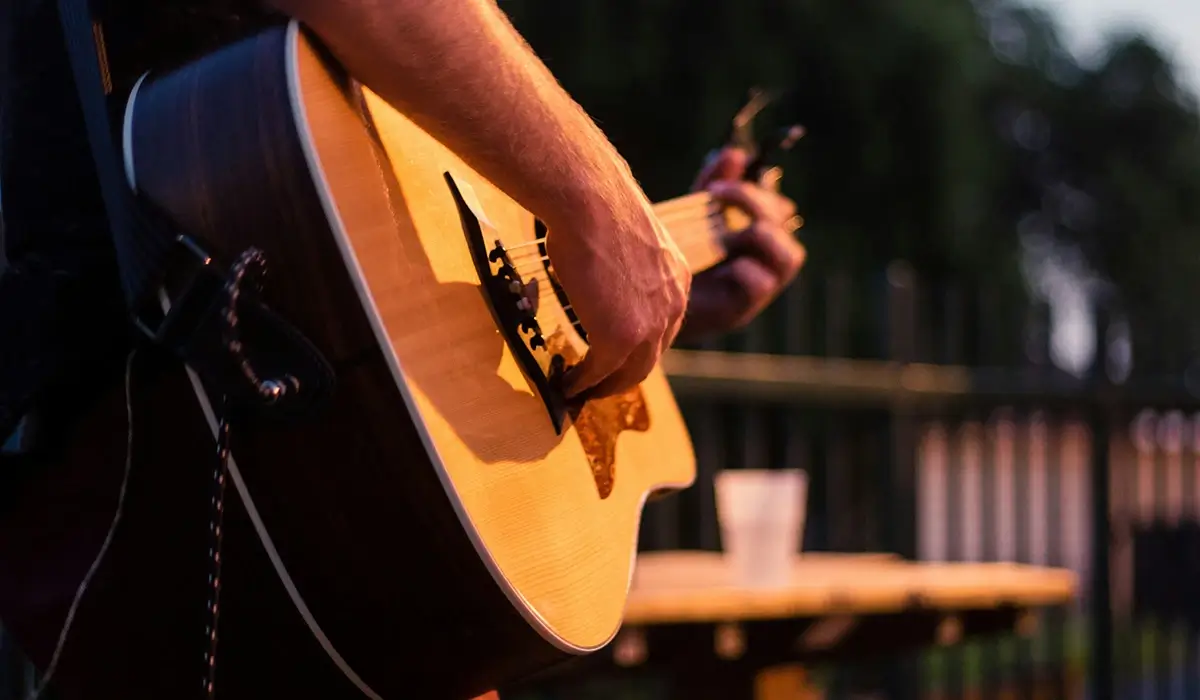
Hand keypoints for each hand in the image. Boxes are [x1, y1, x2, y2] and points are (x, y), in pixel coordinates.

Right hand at [548, 184, 691, 399]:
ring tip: (581, 392)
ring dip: (604, 387)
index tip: (615, 355)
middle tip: (597, 384)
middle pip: (650, 357)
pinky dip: (583, 384)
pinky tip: (567, 385)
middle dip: (623, 376)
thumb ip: (623, 264)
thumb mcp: (624, 239)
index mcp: (677, 280)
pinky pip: (601, 372)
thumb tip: (598, 268)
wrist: (590, 200)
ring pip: (631, 372)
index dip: (637, 345)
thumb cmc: (595, 204)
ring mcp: (649, 326)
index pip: (662, 326)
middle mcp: (673, 306)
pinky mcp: (621, 338)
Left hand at [677, 148, 805, 340]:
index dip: (756, 190)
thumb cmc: (672, 257)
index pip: (778, 204)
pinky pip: (761, 283)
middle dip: (754, 202)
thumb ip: (713, 185)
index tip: (717, 185)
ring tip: (726, 232)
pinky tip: (719, 268)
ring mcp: (758, 285)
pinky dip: (743, 270)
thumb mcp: (691, 214)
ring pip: (790, 256)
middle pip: (785, 222)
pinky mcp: (741, 309)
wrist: (643, 301)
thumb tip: (734, 153)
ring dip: (760, 235)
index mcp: (756, 232)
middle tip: (718, 193)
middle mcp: (764, 258)